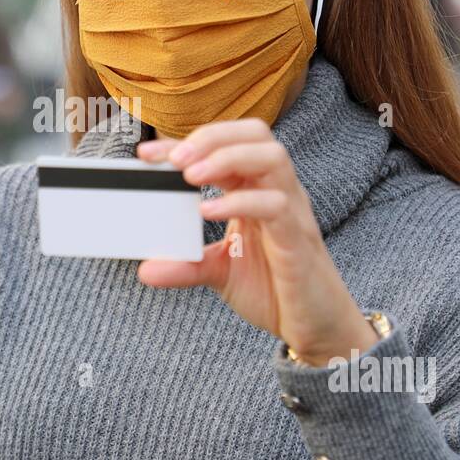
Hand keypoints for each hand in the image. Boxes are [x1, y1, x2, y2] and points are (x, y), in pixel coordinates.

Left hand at [136, 119, 375, 366]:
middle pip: (255, 134)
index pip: (225, 146)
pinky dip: (241, 202)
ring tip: (191, 175)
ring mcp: (291, 211)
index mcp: (255, 189)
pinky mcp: (298, 239)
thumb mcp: (218, 273)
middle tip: (174, 159)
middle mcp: (276, 190)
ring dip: (227, 158)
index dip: (187, 142)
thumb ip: (185, 266)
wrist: (315, 325)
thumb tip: (145, 269)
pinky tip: (210, 212)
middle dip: (212, 138)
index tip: (146, 154)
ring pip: (272, 157)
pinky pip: (276, 205)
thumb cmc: (274, 289)